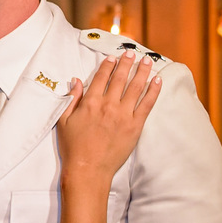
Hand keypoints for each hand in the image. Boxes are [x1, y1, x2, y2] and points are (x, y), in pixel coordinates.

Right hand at [57, 51, 160, 182]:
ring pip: (136, 87)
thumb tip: (75, 81)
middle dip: (127, 63)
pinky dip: (153, 91)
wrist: (88, 169)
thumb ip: (71, 99)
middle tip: (132, 53)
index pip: (101, 78)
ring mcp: (123, 115)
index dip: (108, 66)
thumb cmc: (73, 147)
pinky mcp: (135, 126)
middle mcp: (108, 105)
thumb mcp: (64, 121)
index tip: (113, 57)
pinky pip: (147, 105)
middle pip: (120, 78)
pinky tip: (157, 81)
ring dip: (142, 72)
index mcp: (90, 103)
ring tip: (147, 61)